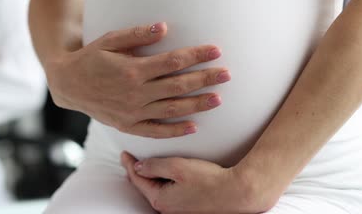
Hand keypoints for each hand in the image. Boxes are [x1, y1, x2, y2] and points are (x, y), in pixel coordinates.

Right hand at [45, 22, 230, 138]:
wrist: (68, 84)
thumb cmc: (90, 58)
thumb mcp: (109, 40)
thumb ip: (137, 34)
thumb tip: (164, 27)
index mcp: (133, 70)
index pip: (173, 62)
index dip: (196, 56)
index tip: (216, 51)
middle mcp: (135, 93)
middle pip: (178, 86)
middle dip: (205, 79)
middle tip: (227, 74)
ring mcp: (132, 112)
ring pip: (172, 109)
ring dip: (197, 104)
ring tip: (219, 98)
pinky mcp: (127, 125)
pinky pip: (155, 131)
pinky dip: (175, 130)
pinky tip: (194, 127)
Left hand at [121, 152, 278, 213]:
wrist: (237, 192)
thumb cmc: (209, 180)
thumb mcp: (177, 167)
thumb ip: (154, 166)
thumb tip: (138, 167)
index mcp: (160, 200)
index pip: (138, 179)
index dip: (130, 164)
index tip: (124, 154)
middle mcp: (167, 209)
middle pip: (145, 187)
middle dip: (137, 173)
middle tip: (130, 160)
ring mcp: (178, 210)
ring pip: (157, 190)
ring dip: (150, 177)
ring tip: (144, 166)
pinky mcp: (189, 207)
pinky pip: (168, 193)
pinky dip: (162, 182)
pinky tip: (164, 176)